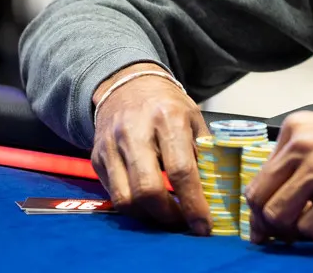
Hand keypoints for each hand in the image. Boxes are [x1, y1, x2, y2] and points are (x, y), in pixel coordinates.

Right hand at [90, 63, 209, 234]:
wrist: (126, 86)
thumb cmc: (167, 105)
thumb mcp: (192, 118)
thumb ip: (202, 151)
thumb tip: (215, 191)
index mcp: (167, 119)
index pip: (180, 170)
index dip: (193, 203)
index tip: (203, 226)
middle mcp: (135, 132)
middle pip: (148, 190)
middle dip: (169, 216)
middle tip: (184, 224)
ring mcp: (111, 146)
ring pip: (126, 199)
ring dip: (149, 217)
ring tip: (167, 217)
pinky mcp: (96, 158)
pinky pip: (113, 195)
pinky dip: (133, 208)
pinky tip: (149, 206)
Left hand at [246, 97, 312, 243]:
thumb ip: (303, 158)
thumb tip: (281, 197)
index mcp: (297, 128)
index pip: (259, 177)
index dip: (260, 208)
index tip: (266, 224)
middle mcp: (302, 146)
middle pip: (260, 198)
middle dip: (269, 224)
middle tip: (286, 234)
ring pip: (278, 216)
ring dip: (294, 231)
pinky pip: (310, 229)